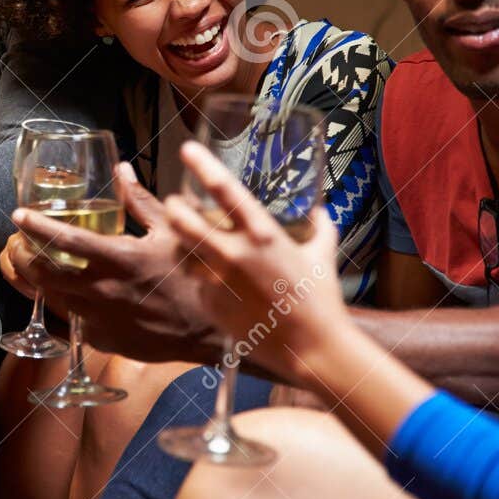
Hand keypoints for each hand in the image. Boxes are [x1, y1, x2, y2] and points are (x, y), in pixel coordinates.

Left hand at [7, 163, 219, 363]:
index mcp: (120, 260)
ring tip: (32, 266)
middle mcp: (103, 291)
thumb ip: (140, 202)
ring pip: (53, 299)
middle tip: (17, 245)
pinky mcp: (102, 339)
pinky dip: (64, 304)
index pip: (66, 241)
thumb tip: (121, 171)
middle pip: (45, 274)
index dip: (37, 227)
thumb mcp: (170, 233)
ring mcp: (100, 319)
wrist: (207, 333)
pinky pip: (72, 320)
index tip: (19, 216)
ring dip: (37, 281)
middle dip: (23, 257)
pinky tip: (66, 294)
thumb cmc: (192, 278)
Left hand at [161, 141, 348, 385]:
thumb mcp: (323, 255)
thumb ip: (321, 227)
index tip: (187, 149)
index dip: (202, 166)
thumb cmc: (322, 300)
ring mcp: (220, 282)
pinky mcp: (212, 306)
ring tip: (185, 239)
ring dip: (181, 243)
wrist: (312, 349)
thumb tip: (320, 210)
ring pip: (184, 253)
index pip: (225, 190)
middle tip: (175, 203)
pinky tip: (210, 280)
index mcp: (263, 234)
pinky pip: (196, 283)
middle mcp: (236, 255)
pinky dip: (200, 277)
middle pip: (185, 221)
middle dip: (174, 208)